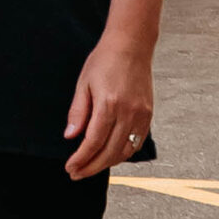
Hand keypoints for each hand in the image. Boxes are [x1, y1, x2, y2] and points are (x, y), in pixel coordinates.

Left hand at [63, 34, 152, 180]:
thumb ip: (78, 113)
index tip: (70, 167)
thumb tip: (70, 137)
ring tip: (91, 166)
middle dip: (92, 167)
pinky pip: (137, 142)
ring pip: (125, 151)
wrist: (131, 45)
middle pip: (110, 152)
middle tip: (77, 173)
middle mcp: (128, 112)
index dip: (81, 159)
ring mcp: (141, 115)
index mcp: (109, 104)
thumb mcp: (83, 84)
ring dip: (108, 163)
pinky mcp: (148, 114)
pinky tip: (110, 155)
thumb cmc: (104, 61)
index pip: (93, 142)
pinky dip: (123, 153)